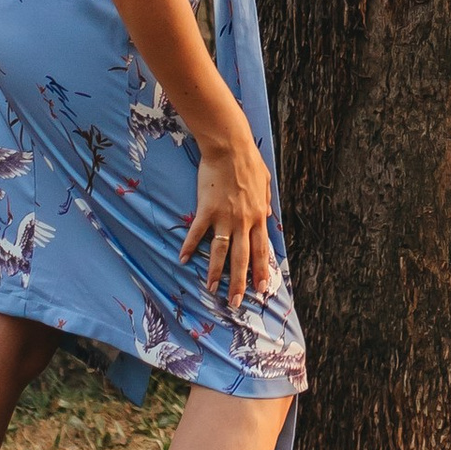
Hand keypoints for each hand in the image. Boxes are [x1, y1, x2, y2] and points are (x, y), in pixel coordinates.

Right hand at [180, 124, 274, 311]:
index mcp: (257, 216)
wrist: (229, 146)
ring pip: (220, 252)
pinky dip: (190, 247)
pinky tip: (183, 260)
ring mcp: (223, 217)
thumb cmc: (248, 161)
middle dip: (239, 283)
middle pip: (242, 258)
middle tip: (236, 303)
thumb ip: (265, 204)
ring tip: (212, 290)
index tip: (263, 289)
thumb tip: (266, 219)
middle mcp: (242, 221)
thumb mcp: (265, 183)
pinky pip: (197, 233)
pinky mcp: (206, 210)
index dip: (262, 271)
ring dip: (215, 273)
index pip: (262, 250)